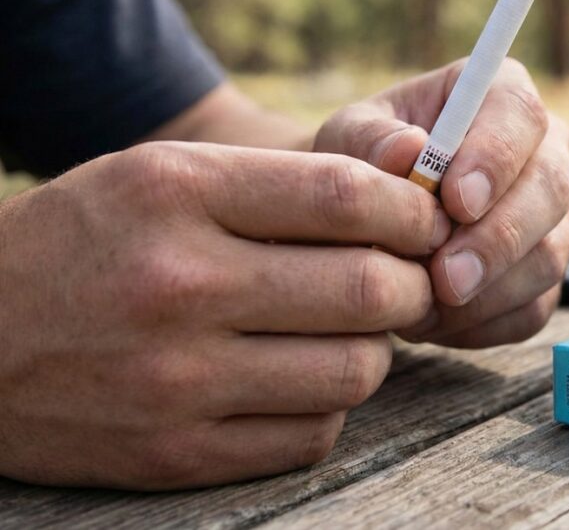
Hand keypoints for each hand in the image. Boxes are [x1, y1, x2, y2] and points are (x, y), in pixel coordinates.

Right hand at [0, 142, 448, 488]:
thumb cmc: (85, 240)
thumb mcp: (160, 176)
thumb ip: (279, 181)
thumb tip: (404, 195)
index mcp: (177, 193)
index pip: (347, 196)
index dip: (411, 210)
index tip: (424, 220)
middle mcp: (179, 284)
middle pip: (369, 288)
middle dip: (413, 283)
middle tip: (407, 278)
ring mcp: (177, 379)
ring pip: (356, 370)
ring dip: (376, 347)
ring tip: (351, 329)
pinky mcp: (176, 452)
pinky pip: (313, 434)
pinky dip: (330, 403)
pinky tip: (303, 377)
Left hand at [314, 58, 568, 347]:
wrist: (366, 218)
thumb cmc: (362, 163)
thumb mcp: (348, 139)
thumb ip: (371, 140)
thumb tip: (409, 151)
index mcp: (501, 96)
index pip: (520, 114)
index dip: (497, 158)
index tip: (456, 201)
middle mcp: (543, 151)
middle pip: (550, 190)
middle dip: (498, 240)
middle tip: (446, 278)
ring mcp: (552, 218)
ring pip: (548, 257)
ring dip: (486, 292)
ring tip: (419, 306)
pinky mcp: (543, 276)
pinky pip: (531, 308)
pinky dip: (481, 324)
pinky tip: (432, 321)